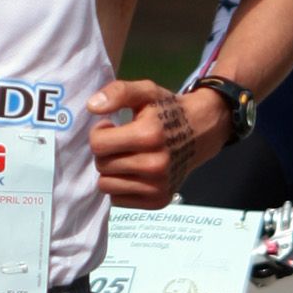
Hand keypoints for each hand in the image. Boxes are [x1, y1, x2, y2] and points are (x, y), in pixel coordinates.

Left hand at [87, 79, 227, 206]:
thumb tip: (92, 106)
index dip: (99, 133)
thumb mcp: (146, 91)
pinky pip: (118, 200)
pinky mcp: (158, 201)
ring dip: (111, 171)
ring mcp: (157, 187)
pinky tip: (134, 173)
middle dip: (106, 152)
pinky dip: (121, 187)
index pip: (98, 144)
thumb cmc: (168, 111)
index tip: (111, 127)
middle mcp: (154, 165)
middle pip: (101, 165)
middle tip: (122, 143)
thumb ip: (119, 92)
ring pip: (106, 186)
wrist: (201, 132)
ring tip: (127, 158)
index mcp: (149, 135)